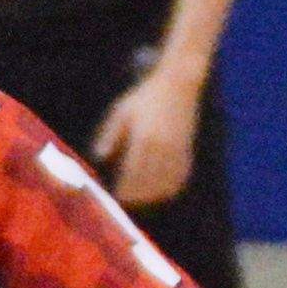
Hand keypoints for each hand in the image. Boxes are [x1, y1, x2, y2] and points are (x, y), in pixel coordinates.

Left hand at [96, 68, 200, 207]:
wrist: (178, 86)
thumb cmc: (145, 98)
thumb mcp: (121, 112)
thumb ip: (109, 135)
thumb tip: (99, 158)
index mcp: (144, 139)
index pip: (132, 175)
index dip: (123, 190)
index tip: (114, 197)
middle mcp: (163, 148)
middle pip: (148, 185)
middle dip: (136, 197)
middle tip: (124, 202)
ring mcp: (177, 152)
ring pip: (165, 186)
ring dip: (151, 196)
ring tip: (139, 199)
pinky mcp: (187, 153)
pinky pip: (179, 180)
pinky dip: (168, 189)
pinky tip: (158, 191)